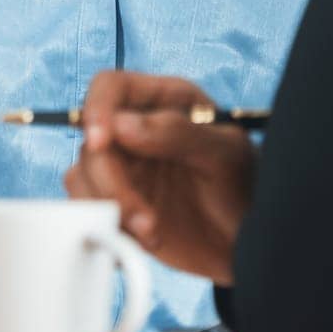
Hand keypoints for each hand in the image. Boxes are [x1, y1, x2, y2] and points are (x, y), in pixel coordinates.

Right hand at [63, 71, 256, 284]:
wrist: (249, 245)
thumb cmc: (246, 188)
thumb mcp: (225, 154)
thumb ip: (178, 133)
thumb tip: (120, 124)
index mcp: (163, 101)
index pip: (111, 86)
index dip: (97, 109)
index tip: (100, 142)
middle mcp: (134, 128)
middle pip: (92, 140)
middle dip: (110, 181)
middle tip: (140, 215)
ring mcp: (122, 165)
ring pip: (83, 174)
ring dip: (109, 206)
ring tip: (149, 231)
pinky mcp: (114, 199)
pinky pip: (87, 205)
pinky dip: (105, 224)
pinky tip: (140, 238)